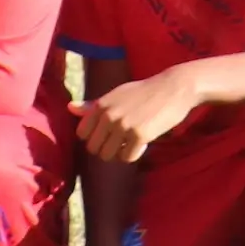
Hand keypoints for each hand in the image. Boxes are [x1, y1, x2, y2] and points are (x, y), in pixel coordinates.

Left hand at [73, 67, 203, 163]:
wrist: (175, 88)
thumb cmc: (145, 92)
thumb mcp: (117, 95)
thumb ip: (93, 105)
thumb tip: (69, 108)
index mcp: (101, 105)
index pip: (82, 134)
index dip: (96, 137)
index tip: (110, 132)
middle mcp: (109, 115)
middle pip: (94, 149)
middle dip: (107, 148)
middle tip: (123, 138)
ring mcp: (124, 125)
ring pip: (108, 156)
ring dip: (120, 152)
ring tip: (132, 140)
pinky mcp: (140, 135)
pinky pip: (127, 158)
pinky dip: (135, 154)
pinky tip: (144, 141)